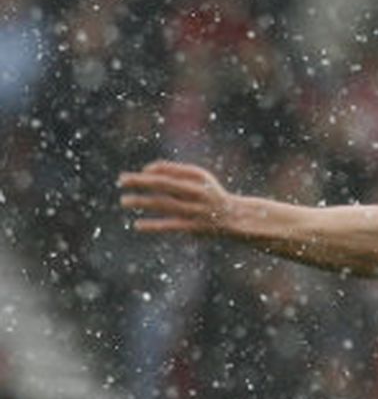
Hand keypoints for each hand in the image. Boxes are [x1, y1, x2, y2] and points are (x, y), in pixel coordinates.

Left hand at [118, 161, 237, 235]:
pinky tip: (137, 225)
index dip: (150, 171)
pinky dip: (153, 225)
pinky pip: (170, 226)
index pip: (169, 170)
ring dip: (142, 202)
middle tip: (121, 181)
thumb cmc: (210, 194)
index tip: (139, 175)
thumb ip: (175, 171)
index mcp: (198, 177)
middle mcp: (197, 192)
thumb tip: (146, 171)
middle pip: (164, 185)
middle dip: (141, 182)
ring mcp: (196, 210)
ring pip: (164, 204)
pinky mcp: (194, 227)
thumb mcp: (199, 177)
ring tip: (123, 201)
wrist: (235, 217)